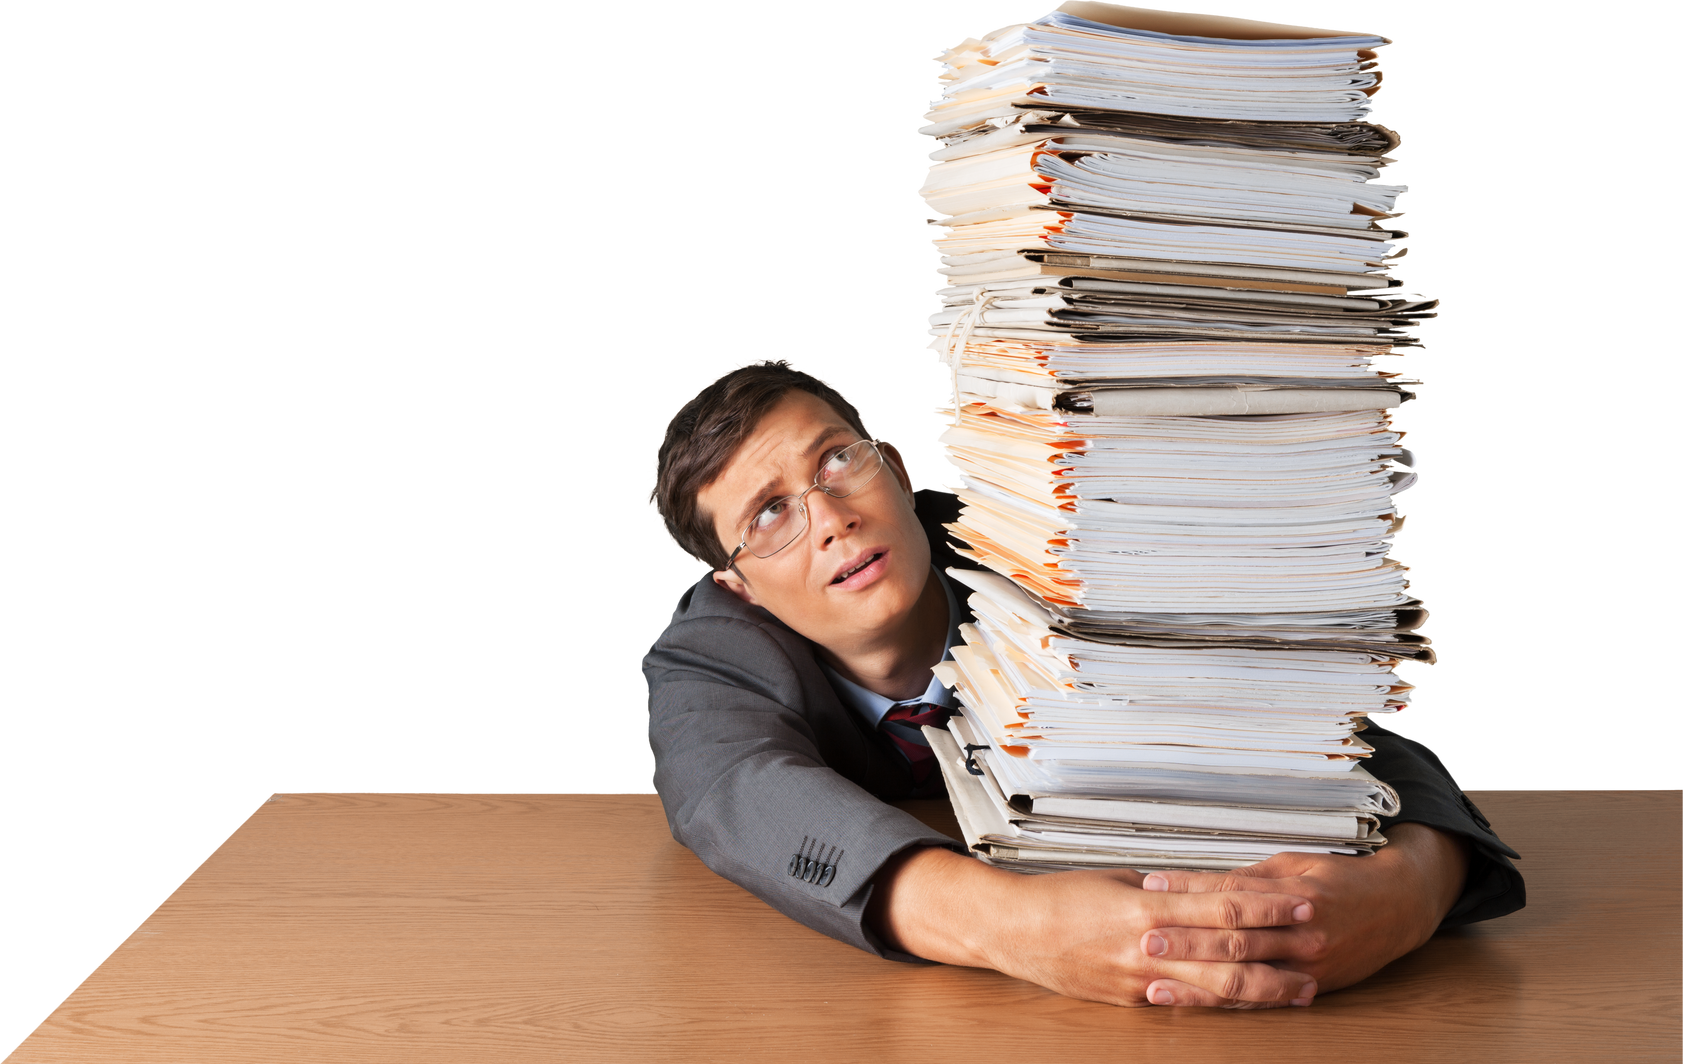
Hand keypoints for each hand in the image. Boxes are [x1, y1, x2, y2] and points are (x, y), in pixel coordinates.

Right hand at [868, 847, 1320, 1008]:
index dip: (1268, 905)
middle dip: (1280, 949)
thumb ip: (1164, 889)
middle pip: (1230, 952)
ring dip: (1263, 988)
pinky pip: (1186, 1004)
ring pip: (1215, 989)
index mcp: (1146, 907)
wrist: (1013, 930)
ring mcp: (1142, 980)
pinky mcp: (1132, 1000)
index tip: (1302, 900)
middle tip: (1320, 944)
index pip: (1223, 906)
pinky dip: (1221, 1005)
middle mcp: (1148, 948)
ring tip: (1299, 986)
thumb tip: (1206, 888)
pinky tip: (1248, 1006)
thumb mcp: (1117, 878)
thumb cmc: (1059, 898)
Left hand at [1138, 823, 1471, 997]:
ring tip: (1155, 981)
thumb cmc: (1343, 879)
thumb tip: (1201, 882)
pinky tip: (1195, 1004)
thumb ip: (1251, 877)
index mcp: (1293, 892)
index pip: (1230, 890)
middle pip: (1233, 936)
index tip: (1151, 884)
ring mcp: (1306, 963)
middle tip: (1144, 935)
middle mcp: (1300, 930)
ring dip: (1196, 980)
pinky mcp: (1311, 987)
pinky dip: (1225, 1004)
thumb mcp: (1297, 863)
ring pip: (1244, 974)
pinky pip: (1261, 999)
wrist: (1398, 906)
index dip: (1189, 887)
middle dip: (1186, 939)